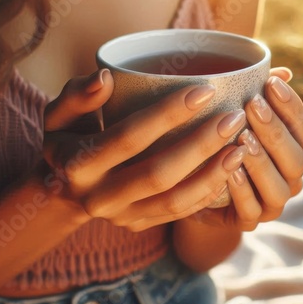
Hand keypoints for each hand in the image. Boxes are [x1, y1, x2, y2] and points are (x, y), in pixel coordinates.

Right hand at [42, 69, 246, 229]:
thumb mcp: (59, 115)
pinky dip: (208, 194)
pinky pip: (179, 214)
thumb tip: (106, 78)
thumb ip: (78, 95)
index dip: (168, 114)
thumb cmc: (69, 139)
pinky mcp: (139, 224)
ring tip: (242, 147)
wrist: (64, 190)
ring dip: (213, 174)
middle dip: (201, 145)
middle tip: (235, 118)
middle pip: (158, 173)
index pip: (130, 137)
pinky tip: (231, 171)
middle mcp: (99, 197)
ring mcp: (122, 216)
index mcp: (79, 164)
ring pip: (175, 201)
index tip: (207, 90)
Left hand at [190, 68, 302, 229]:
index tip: (270, 83)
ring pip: (280, 188)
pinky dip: (242, 190)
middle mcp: (288, 179)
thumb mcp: (235, 116)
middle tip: (252, 105)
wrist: (196, 183)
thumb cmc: (221, 141)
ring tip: (242, 138)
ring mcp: (271, 203)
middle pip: (296, 159)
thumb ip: (258, 96)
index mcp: (292, 151)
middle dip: (275, 131)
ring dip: (262, 162)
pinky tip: (228, 168)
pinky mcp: (248, 222)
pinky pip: (251, 211)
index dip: (292, 107)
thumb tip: (283, 72)